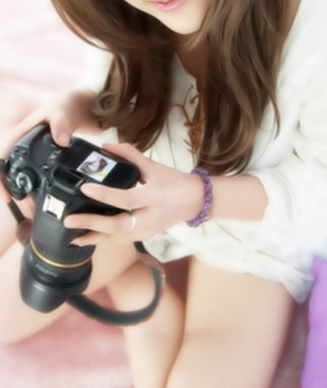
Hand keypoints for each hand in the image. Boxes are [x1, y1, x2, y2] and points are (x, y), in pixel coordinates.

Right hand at [0, 88, 97, 203]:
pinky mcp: (46, 157)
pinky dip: (37, 188)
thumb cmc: (67, 104)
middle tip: (24, 208)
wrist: (82, 104)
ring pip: (23, 176)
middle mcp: (25, 144)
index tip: (7, 196)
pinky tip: (44, 198)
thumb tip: (61, 141)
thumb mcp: (63, 111)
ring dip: (25, 193)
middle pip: (10, 171)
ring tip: (33, 209)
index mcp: (22, 133)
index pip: (2, 157)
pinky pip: (36, 175)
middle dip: (13, 192)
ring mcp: (35, 152)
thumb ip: (61, 123)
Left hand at [64, 143, 203, 244]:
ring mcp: (148, 230)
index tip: (85, 188)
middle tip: (69, 220)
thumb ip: (130, 155)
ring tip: (73, 237)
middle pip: (118, 226)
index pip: (125, 198)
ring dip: (94, 239)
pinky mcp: (146, 236)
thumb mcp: (153, 165)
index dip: (104, 195)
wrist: (195, 201)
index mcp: (152, 196)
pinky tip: (91, 239)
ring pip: (118, 239)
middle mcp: (149, 217)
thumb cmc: (174, 182)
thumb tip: (106, 146)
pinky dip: (105, 241)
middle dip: (91, 225)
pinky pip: (122, 241)